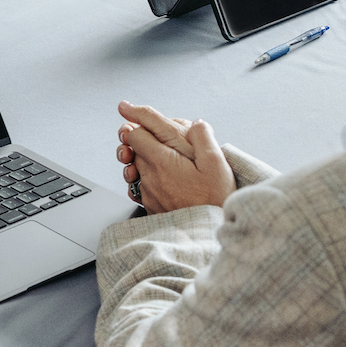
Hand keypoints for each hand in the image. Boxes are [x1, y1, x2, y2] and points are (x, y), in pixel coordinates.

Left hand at [115, 102, 234, 213]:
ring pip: (134, 168)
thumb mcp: (216, 164)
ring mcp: (148, 193)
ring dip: (139, 158)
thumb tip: (197, 123)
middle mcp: (149, 176)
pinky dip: (144, 178)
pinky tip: (156, 177)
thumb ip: (204, 138)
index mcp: (162, 161)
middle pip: (132, 149)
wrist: (208, 236)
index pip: (135, 133)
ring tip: (152, 154)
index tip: (129, 110)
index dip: (135, 120)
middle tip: (148, 132)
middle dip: (138, 138)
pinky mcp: (150, 207)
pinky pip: (138, 187)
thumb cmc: (214, 201)